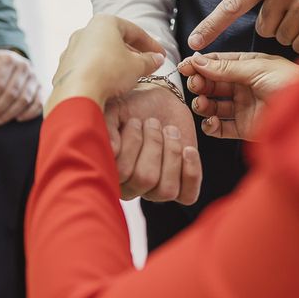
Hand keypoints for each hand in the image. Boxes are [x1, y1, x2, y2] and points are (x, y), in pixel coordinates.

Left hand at [0, 49, 42, 124]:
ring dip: (10, 113)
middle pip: (11, 94)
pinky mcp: (41, 87)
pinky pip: (39, 103)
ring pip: (24, 100)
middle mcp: (23, 67)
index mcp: (7, 60)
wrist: (12, 60)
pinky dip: (29, 113)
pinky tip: (17, 119)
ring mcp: (35, 77)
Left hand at [46, 14, 165, 113]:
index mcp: (105, 23)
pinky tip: (108, 84)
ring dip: (115, 62)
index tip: (160, 55)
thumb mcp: (137, 67)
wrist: (77, 93)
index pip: (134, 31)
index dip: (151, 44)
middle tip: (145, 65)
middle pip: (114, 40)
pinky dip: (99, 72)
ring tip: (127, 76)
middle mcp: (85, 31)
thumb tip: (156, 59)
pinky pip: (87, 67)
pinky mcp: (64, 68)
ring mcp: (72, 49)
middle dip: (132, 53)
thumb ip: (149, 61)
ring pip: (99, 53)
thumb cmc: (107, 73)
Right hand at [105, 84, 200, 204]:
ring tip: (170, 132)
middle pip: (145, 179)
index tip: (135, 121)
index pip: (121, 172)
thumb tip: (113, 150)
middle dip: (154, 144)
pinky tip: (188, 149)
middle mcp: (130, 188)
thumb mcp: (113, 110)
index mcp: (110, 173)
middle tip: (153, 123)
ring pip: (167, 190)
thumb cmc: (130, 107)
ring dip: (172, 154)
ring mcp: (155, 192)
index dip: (132, 144)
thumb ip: (106, 127)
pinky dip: (191, 171)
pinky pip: (188, 196)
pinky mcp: (181, 189)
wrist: (157, 101)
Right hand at [179, 52, 298, 140]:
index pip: (218, 63)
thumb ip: (226, 67)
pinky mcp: (244, 128)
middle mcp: (244, 86)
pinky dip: (212, 127)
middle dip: (200, 84)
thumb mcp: (257, 68)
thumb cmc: (292, 84)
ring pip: (214, 106)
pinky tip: (211, 123)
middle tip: (195, 86)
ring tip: (203, 104)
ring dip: (203, 105)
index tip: (185, 67)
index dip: (200, 65)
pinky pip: (221, 128)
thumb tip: (198, 61)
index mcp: (249, 66)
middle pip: (213, 85)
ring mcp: (243, 107)